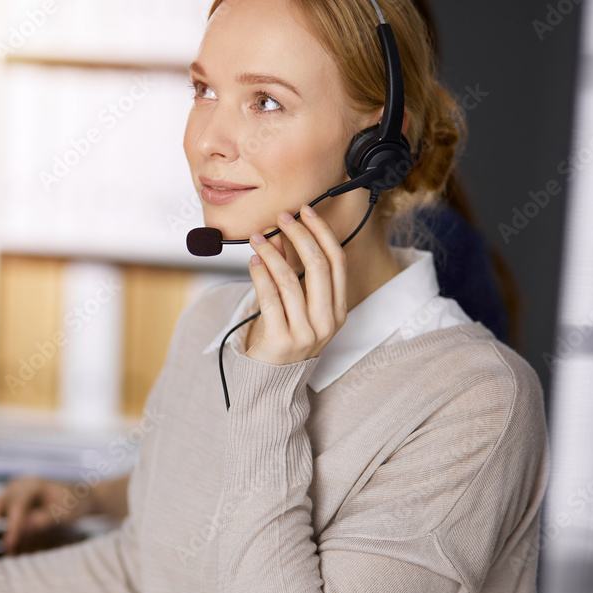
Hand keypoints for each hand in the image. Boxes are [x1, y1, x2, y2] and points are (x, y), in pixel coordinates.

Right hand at [0, 475, 92, 555]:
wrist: (74, 496)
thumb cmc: (72, 504)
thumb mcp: (66, 512)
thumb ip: (45, 519)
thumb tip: (25, 529)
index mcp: (32, 486)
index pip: (17, 505)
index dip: (12, 526)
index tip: (9, 546)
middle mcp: (16, 488)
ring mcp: (8, 495)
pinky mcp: (5, 505)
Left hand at [245, 204, 347, 365]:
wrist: (274, 379)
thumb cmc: (286, 336)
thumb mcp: (298, 306)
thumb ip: (294, 272)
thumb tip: (280, 234)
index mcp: (338, 310)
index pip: (337, 261)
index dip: (322, 232)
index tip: (306, 212)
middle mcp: (327, 321)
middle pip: (318, 265)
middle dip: (300, 235)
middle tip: (282, 217)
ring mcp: (306, 333)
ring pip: (290, 280)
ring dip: (272, 252)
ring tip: (258, 238)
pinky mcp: (281, 340)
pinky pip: (269, 298)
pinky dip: (260, 274)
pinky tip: (253, 261)